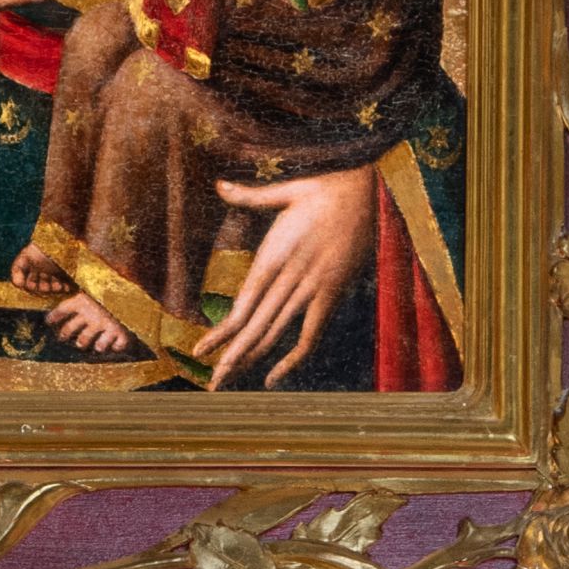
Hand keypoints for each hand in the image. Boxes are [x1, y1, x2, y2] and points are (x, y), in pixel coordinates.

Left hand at [196, 166, 376, 387]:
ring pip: (277, 332)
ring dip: (253, 357)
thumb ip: (249, 195)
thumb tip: (218, 185)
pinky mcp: (333, 294)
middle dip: (232, 356)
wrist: (369, 192)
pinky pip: (311, 334)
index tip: (200, 352)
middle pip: (255, 325)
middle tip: (212, 383)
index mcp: (274, 252)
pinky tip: (273, 377)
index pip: (242, 303)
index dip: (221, 332)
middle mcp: (290, 276)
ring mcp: (313, 287)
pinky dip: (293, 359)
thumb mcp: (285, 191)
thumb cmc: (324, 189)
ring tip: (231, 379)